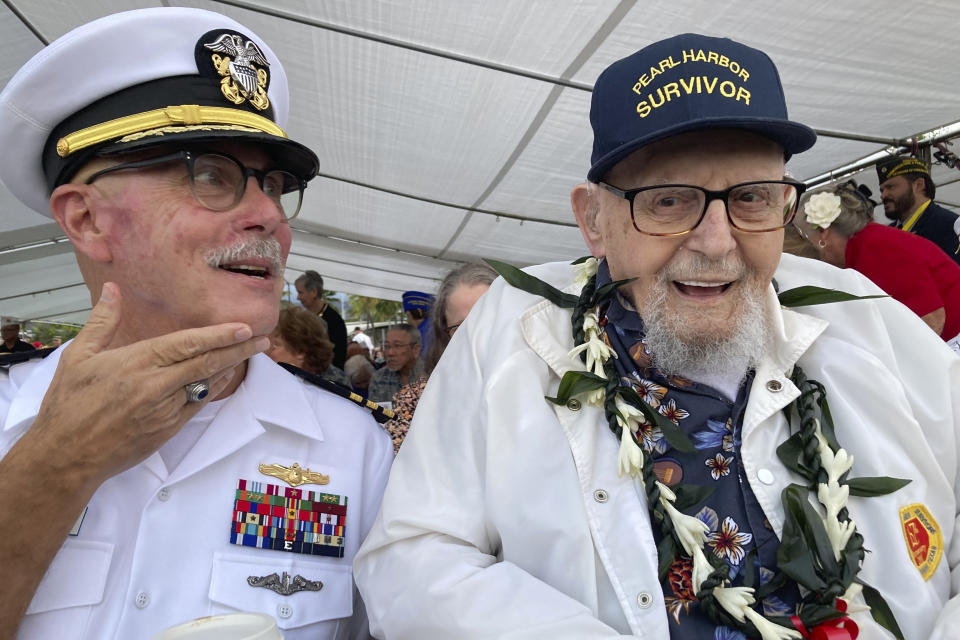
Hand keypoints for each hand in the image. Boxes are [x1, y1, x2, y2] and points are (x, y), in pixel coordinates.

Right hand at [26, 282, 269, 488]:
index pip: (187, 345)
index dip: (219, 336)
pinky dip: (213, 388)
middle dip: (238, 350)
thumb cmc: (68, 404)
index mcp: (135, 364)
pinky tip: (224, 376)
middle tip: (262, 339)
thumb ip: (102, 321)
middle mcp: (155, 387)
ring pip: (206, 384)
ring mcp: (164, 411)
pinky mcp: (168, 430)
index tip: (244, 328)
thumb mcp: (78, 357)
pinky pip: (198, 404)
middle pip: (206, 364)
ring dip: (230, 368)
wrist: (66, 457)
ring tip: (251, 353)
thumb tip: (114, 289)